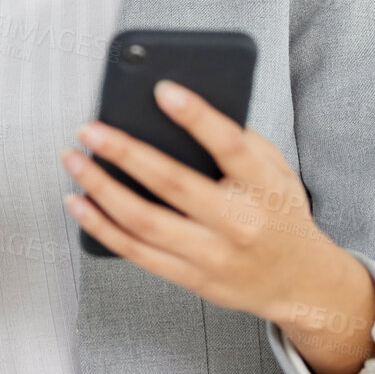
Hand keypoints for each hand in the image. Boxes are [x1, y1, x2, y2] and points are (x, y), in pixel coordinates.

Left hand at [59, 80, 374, 373]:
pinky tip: (78, 203)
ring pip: (144, 222)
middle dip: (125, 153)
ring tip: (73, 161)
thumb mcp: (277, 170)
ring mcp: (212, 256)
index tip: (162, 90)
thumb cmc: (280, 213)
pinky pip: (136, 252)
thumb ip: (239, 141)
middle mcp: (238, 223)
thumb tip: (180, 109)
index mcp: (265, 187)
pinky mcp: (191, 277)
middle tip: (90, 129)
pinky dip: (101, 227)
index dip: (197, 117)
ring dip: (101, 189)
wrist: (301, 283)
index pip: (231, 146)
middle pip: (173, 184)